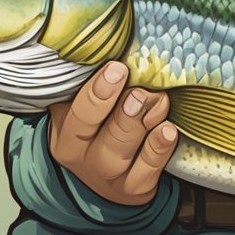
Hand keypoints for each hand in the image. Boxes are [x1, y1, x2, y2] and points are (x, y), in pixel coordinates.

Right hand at [47, 60, 179, 205]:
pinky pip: (146, 170)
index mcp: (65, 133)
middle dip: (120, 109)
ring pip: (121, 150)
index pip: (76, 112)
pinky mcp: (134, 188)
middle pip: (98, 133)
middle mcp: (83, 156)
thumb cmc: (98, 130)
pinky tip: (168, 131)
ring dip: (141, 123)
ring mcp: (109, 174)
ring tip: (157, 101)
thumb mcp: (84, 109)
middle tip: (139, 92)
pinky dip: (158, 149)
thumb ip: (93, 84)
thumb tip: (117, 45)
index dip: (96, 91)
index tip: (117, 67)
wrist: (104, 180)